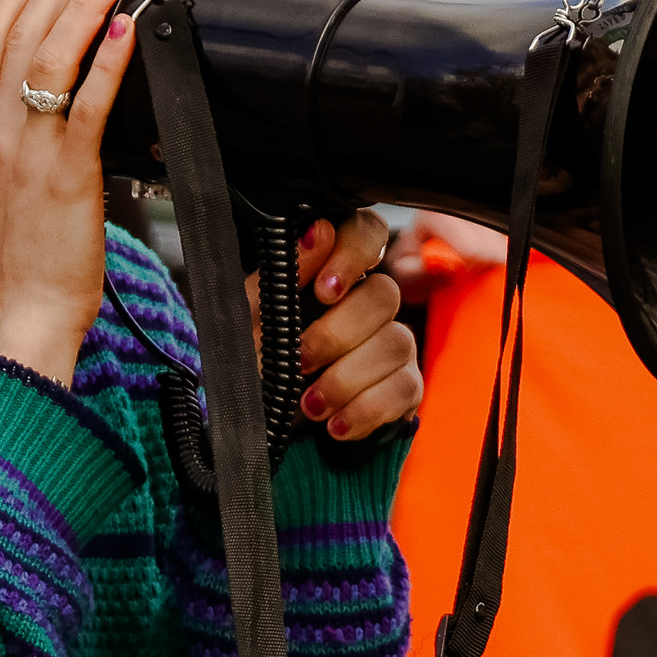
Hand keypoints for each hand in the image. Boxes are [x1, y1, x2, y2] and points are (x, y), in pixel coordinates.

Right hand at [0, 0, 140, 382]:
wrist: (26, 311)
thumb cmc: (31, 254)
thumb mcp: (14, 179)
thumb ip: (26, 133)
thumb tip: (60, 96)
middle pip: (17, 30)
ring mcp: (28, 150)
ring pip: (48, 55)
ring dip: (84, 5)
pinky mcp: (65, 174)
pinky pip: (86, 104)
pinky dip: (107, 60)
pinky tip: (127, 31)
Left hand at [275, 211, 421, 442]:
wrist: (261, 425)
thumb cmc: (254, 363)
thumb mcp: (251, 318)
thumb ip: (284, 273)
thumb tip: (319, 230)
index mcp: (332, 275)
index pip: (366, 233)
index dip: (353, 254)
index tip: (322, 291)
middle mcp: (369, 304)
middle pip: (384, 294)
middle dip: (337, 334)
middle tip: (300, 362)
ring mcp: (392, 343)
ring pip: (396, 343)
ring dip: (346, 379)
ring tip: (309, 405)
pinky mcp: (404, 386)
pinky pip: (405, 389)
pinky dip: (365, 410)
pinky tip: (335, 424)